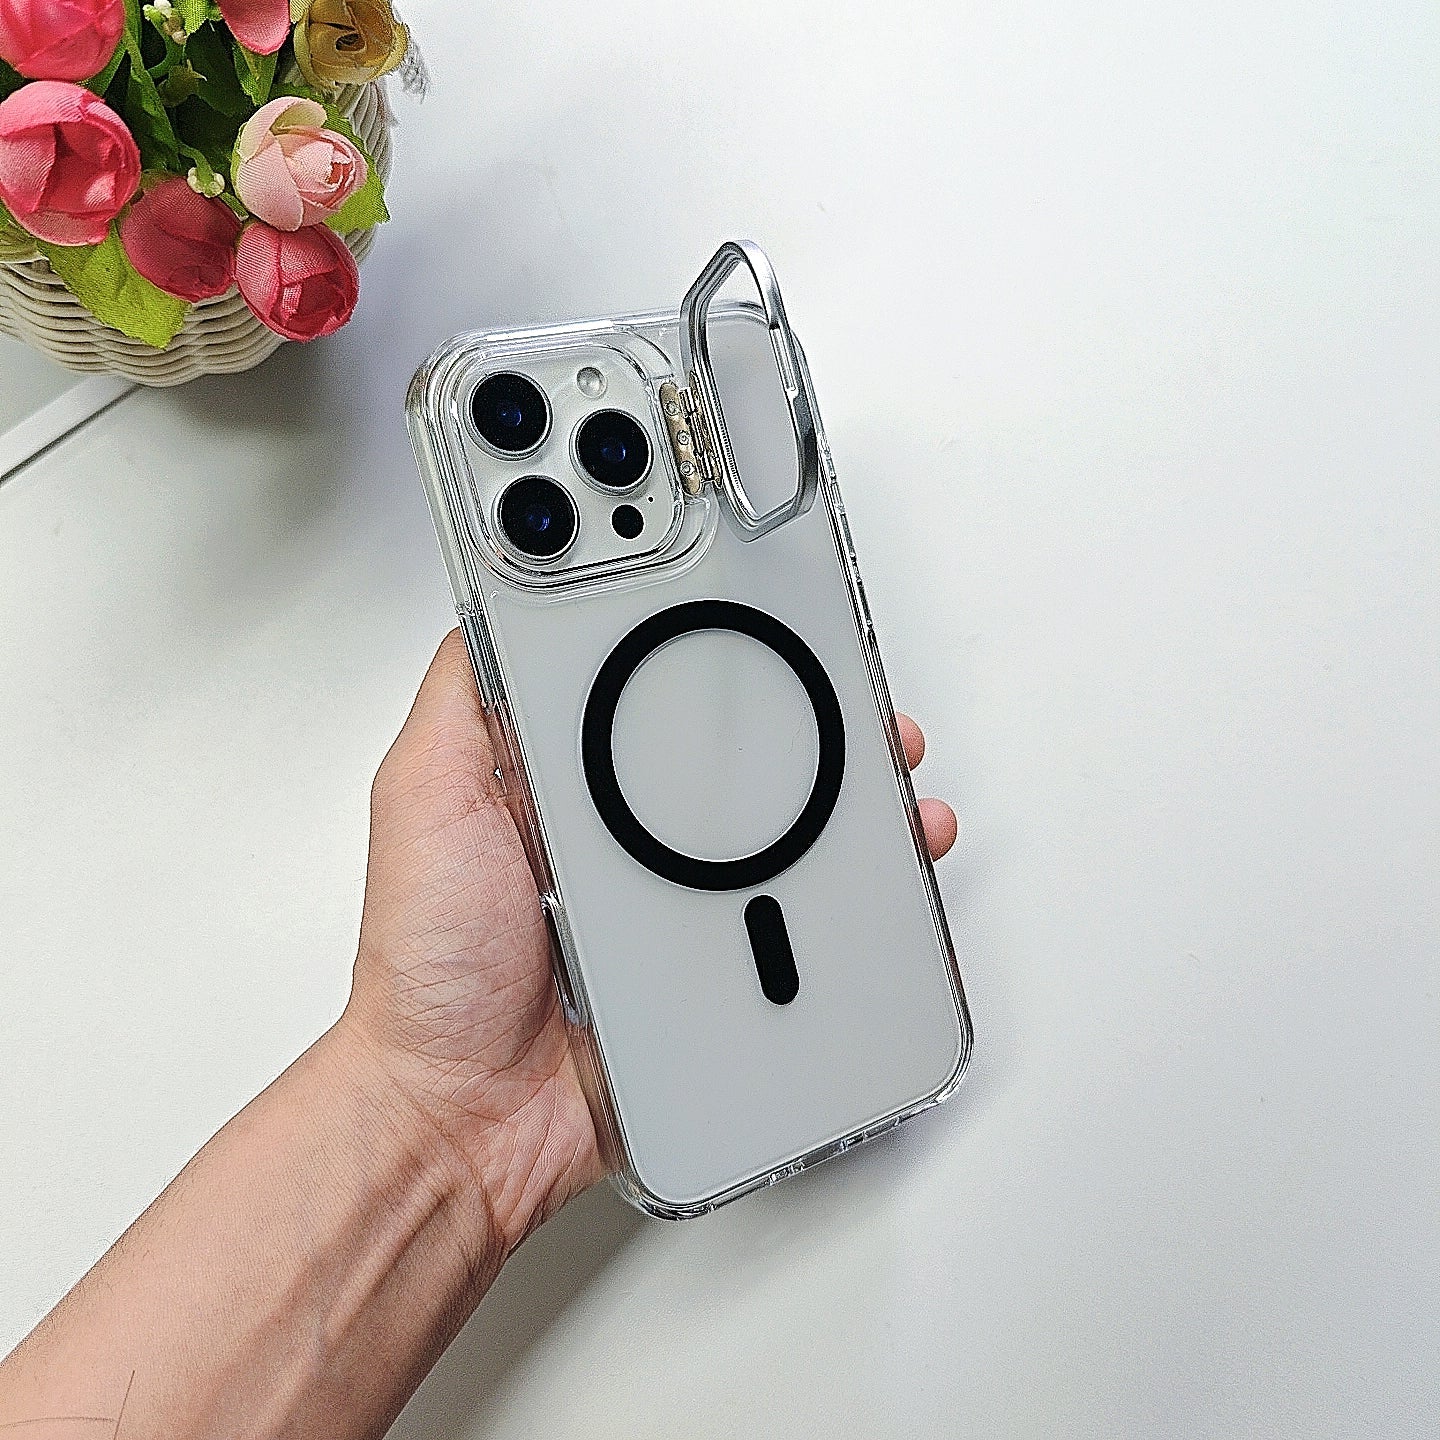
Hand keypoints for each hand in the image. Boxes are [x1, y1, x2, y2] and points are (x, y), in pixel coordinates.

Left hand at [341, 631, 958, 1254]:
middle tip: (846, 675)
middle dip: (802, 703)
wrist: (467, 1113)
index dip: (700, 633)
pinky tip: (870, 866)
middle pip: (734, 748)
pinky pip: (794, 912)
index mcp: (567, 778)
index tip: (750, 590)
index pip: (646, 680)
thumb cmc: (432, 965)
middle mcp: (627, 828)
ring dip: (845, 786)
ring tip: (885, 757)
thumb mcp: (423, 796)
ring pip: (783, 823)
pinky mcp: (711, 958)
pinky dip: (845, 886)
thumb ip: (461, 700)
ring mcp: (676, 894)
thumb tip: (495, 605)